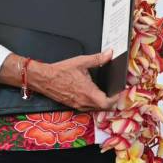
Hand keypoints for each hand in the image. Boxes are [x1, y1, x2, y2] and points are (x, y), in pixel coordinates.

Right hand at [0, 50, 117, 110]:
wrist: (43, 78)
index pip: (107, 103)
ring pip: (94, 109)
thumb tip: (109, 53)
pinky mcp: (72, 105)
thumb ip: (97, 58)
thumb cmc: (61, 71)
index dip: (116, 98)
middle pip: (103, 108)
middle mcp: (83, 102)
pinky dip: (92, 104)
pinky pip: (86, 108)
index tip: (119, 91)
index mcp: (88, 92)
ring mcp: (77, 105)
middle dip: (111, 102)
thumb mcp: (81, 61)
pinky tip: (92, 94)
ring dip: (102, 103)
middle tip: (114, 92)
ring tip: (106, 93)